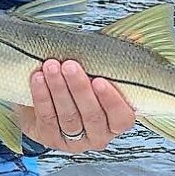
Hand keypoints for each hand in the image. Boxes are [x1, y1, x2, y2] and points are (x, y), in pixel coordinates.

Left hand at [21, 59, 135, 152]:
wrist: (45, 101)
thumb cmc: (79, 84)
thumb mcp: (98, 72)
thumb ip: (115, 59)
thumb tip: (136, 34)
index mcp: (116, 122)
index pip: (121, 117)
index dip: (112, 101)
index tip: (100, 80)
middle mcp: (98, 136)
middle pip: (91, 115)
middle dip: (79, 88)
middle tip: (69, 65)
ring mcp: (74, 141)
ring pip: (68, 116)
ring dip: (58, 89)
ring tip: (51, 66)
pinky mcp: (51, 139)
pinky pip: (47, 118)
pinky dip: (42, 97)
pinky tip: (38, 79)